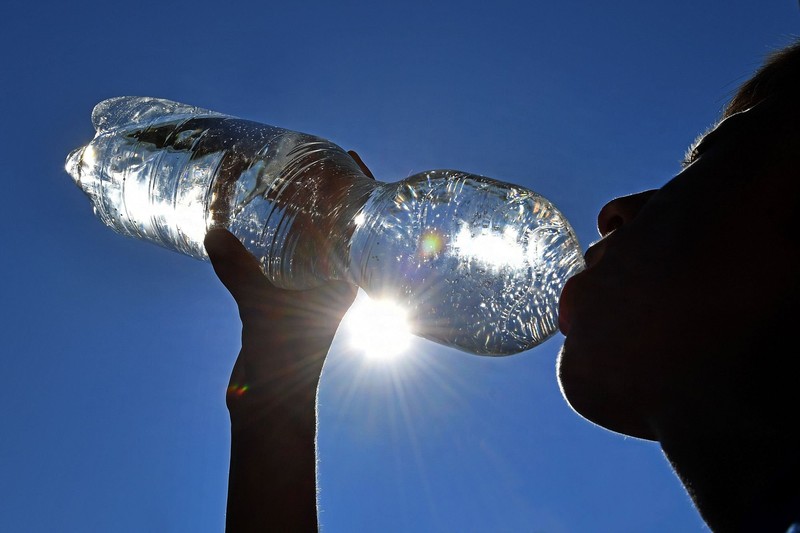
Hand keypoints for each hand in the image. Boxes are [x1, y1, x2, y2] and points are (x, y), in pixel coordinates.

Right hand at [203, 149, 371, 531]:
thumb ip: (240, 272)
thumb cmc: (283, 364)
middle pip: (337, 221)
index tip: (345, 151)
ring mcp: (312, 287)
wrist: (271, 404)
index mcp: (348, 280)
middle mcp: (336, 279)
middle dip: (323, 189)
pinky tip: (252, 217)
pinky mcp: (287, 296)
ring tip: (277, 176)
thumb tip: (213, 231)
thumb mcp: (263, 311)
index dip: (359, 185)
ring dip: (296, 209)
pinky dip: (272, 231)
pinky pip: (283, 252)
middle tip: (302, 155)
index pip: (364, 221)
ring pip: (309, 236)